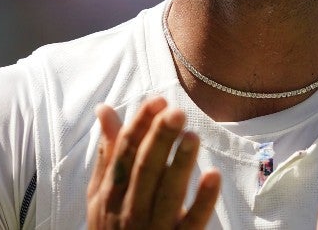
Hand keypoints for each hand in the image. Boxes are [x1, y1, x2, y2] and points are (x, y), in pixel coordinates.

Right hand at [87, 97, 220, 228]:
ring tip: (192, 136)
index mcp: (110, 191)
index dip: (140, 125)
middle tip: (177, 111)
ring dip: (179, 164)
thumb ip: (109, 153)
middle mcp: (128, 208)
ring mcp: (153, 227)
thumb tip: (105, 109)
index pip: (125, 152)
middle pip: (145, 169)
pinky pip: (192, 221)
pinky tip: (214, 175)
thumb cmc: (113, 225)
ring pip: (167, 193)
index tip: (158, 100)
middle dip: (160, 139)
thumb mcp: (103, 193)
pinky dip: (203, 200)